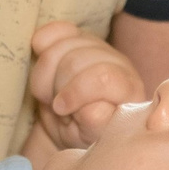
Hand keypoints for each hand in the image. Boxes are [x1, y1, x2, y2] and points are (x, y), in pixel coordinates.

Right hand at [28, 21, 145, 148]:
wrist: (74, 127)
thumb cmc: (87, 136)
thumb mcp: (93, 139)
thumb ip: (98, 125)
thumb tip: (92, 109)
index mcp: (129, 91)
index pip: (103, 77)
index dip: (76, 93)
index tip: (61, 110)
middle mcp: (119, 64)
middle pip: (77, 61)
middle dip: (57, 87)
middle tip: (57, 107)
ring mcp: (99, 48)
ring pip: (62, 47)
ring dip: (44, 73)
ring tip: (49, 94)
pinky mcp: (79, 38)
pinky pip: (57, 29)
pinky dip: (44, 41)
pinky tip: (39, 54)